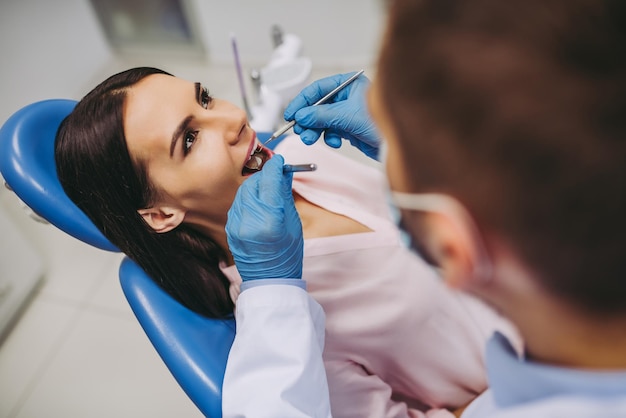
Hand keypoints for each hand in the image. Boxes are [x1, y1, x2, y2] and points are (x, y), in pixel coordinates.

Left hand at [226, 155, 303, 280]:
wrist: (269, 280)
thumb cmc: (287, 254)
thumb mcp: (293, 223)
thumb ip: (285, 195)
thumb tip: (283, 173)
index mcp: (269, 220)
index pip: (269, 181)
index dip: (275, 167)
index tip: (280, 160)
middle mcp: (249, 220)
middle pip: (254, 183)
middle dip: (265, 175)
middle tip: (277, 173)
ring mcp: (236, 225)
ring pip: (243, 192)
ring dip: (256, 185)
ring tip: (269, 187)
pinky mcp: (230, 228)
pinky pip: (238, 204)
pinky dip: (248, 198)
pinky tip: (258, 201)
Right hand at [284, 72, 380, 159]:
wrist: (396, 145)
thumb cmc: (382, 123)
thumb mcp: (347, 116)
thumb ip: (322, 115)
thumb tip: (301, 116)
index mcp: (349, 84)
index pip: (318, 89)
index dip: (302, 101)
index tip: (290, 114)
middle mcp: (347, 96)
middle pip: (317, 106)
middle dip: (307, 120)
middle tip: (300, 131)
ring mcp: (348, 112)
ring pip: (322, 120)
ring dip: (314, 131)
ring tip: (310, 139)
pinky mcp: (349, 128)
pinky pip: (331, 131)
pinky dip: (329, 138)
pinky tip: (335, 142)